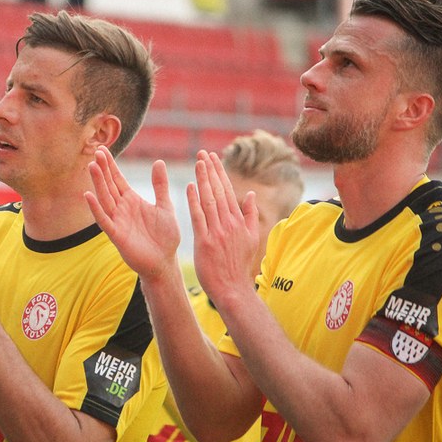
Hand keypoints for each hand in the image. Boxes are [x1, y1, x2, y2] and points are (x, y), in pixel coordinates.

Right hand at [85, 146, 180, 278]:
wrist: (164, 262)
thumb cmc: (165, 237)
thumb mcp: (165, 206)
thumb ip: (160, 186)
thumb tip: (158, 162)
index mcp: (132, 201)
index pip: (118, 180)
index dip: (110, 165)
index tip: (102, 149)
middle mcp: (121, 209)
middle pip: (109, 186)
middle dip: (102, 169)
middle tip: (96, 152)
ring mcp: (117, 221)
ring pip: (105, 199)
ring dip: (98, 183)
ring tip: (92, 166)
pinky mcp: (116, 235)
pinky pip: (104, 220)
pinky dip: (96, 208)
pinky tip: (88, 195)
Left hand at [188, 151, 258, 299]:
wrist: (232, 288)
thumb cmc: (239, 265)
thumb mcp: (252, 239)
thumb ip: (251, 215)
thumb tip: (251, 195)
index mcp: (239, 221)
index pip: (228, 191)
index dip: (220, 173)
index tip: (213, 158)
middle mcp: (229, 223)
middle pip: (219, 191)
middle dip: (211, 170)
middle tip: (203, 153)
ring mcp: (217, 232)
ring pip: (209, 200)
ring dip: (203, 180)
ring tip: (197, 163)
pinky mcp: (205, 242)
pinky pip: (199, 217)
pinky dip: (194, 201)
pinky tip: (190, 187)